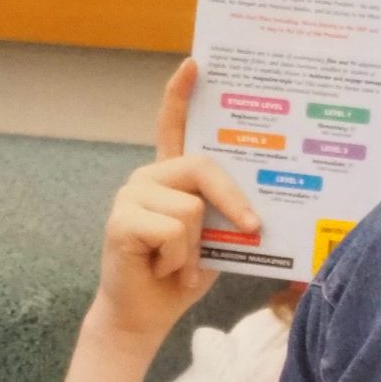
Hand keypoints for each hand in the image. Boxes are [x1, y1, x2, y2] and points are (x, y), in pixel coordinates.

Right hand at [91, 60, 259, 349]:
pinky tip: (161, 269)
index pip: (172, 127)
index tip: (194, 64)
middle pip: (202, 167)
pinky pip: (173, 231)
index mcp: (170, 178)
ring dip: (195, 249)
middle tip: (251, 229)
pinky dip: (177, 260)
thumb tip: (259, 205)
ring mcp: (131, 196)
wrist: (144, 317)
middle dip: (232, 202)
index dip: (180, 96)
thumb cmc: (182, 277)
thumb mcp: (216, 241)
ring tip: (176, 264)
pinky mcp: (121, 219)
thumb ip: (227, 214)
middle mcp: (147, 178)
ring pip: (191, 209)